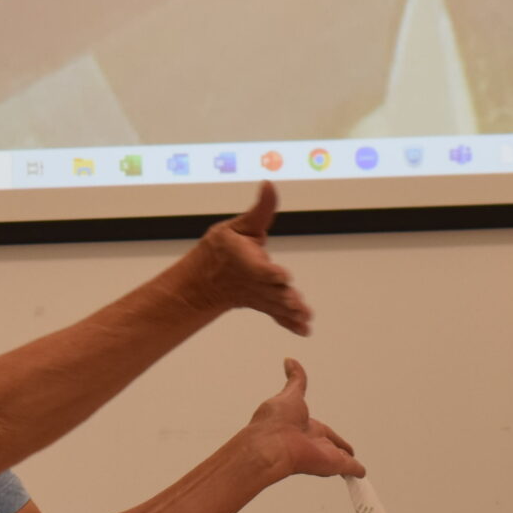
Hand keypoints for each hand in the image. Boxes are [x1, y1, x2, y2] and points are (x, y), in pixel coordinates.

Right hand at [181, 182, 312, 335]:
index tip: (282, 277)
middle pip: (272, 292)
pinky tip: (304, 330)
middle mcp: (255, 282)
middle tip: (299, 306)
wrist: (207, 280)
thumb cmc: (223, 249)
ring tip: (305, 318)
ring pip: (276, 306)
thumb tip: (269, 183)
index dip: (271, 273)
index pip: (260, 269)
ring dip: (290, 313)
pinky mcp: (264, 304)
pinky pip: (277, 316)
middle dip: (285, 298)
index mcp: (247, 262)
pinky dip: (289, 323)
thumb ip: (260, 210)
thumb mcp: (238, 226)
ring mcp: (260, 296)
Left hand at [243, 359, 362, 483]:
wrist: (271, 445)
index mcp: (304, 426)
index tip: (332, 436)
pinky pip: (349, 468)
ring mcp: (322, 455)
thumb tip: (290, 362)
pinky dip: (356, 470)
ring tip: (355, 465)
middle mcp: (313, 442)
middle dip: (338, 449)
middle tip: (346, 452)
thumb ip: (296, 380)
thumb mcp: (289, 394)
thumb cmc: (274, 423)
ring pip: (340, 459)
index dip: (328, 433)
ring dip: (348, 462)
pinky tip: (361, 473)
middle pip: (330, 446)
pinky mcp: (331, 464)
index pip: (321, 430)